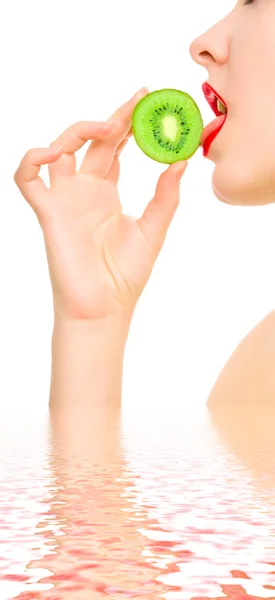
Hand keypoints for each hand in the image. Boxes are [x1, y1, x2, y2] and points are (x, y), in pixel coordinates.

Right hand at [14, 87, 187, 321]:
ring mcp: (64, 200)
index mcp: (106, 193)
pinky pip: (27, 179)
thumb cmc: (125, 276)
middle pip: (92, 141)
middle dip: (114, 117)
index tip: (148, 100)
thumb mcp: (153, 230)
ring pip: (59, 149)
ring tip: (110, 127)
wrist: (105, 308)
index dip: (128, 123)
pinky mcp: (48, 213)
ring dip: (79, 130)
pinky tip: (56, 151)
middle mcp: (83, 191)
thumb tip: (181, 161)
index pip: (114, 148)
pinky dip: (33, 159)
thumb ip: (165, 196)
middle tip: (140, 98)